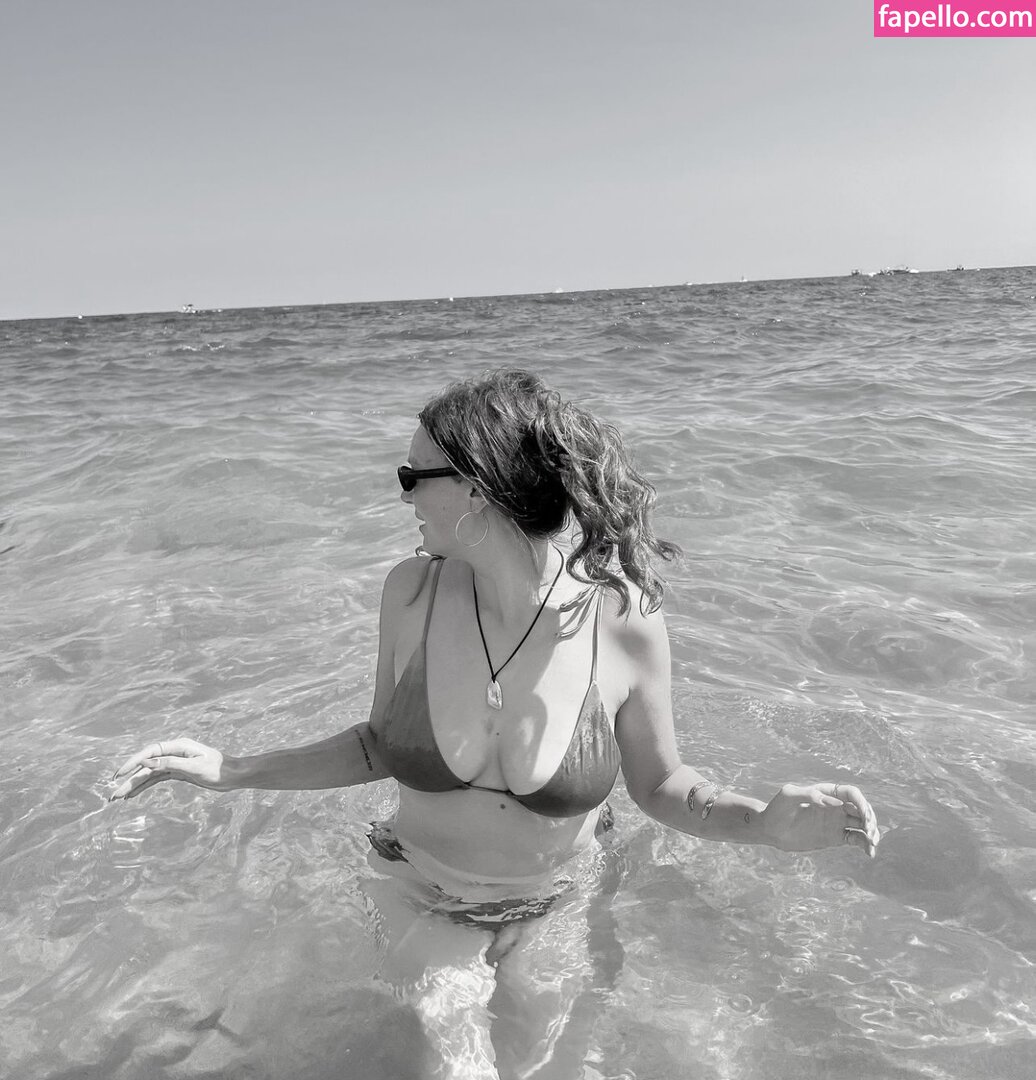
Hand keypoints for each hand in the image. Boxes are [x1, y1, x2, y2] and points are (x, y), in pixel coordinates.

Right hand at [110, 738, 226, 800]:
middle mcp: (174, 752)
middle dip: (128, 779)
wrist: (233, 776)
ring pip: (149, 774)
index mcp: (178, 746)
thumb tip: (147, 763)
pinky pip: (156, 779)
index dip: (132, 763)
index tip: (119, 775)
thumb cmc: (218, 769)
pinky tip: (133, 795)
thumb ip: (171, 764)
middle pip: (146, 765)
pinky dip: (144, 787)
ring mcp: (175, 763)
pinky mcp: (177, 772)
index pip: (149, 753)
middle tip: (112, 794)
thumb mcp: (194, 767)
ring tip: (118, 798)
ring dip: (134, 785)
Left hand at [760, 782, 878, 857]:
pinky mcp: (836, 836)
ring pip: (863, 824)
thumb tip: (835, 804)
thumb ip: (809, 795)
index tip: (864, 817)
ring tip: (873, 844)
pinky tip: (869, 853)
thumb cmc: (777, 808)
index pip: (852, 793)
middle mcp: (835, 806)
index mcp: (826, 792)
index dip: (862, 803)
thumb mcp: (788, 796)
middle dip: (870, 819)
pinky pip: (856, 839)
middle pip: (862, 808)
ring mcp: (836, 821)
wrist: (770, 830)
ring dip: (873, 833)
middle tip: (869, 832)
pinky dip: (865, 845)